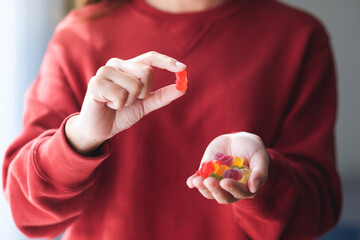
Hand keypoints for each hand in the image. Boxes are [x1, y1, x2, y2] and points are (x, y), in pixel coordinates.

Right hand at [65, 51, 186, 154]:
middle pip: (147, 72)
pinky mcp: (95, 83)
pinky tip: (107, 105)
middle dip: (144, 93)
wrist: (100, 129)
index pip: (151, 57)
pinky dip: (118, 105)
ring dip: (129, 102)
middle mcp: (116, 64)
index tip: (183, 68)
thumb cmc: (120, 114)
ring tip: (116, 104)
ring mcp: (104, 72)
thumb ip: (162, 96)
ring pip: (135, 85)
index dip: (167, 61)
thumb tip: (183, 87)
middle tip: (130, 101)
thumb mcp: (145, 105)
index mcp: (128, 66)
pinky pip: (120, 95)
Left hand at [187, 132, 268, 203]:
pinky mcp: (207, 174)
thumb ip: (260, 172)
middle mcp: (231, 188)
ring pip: (209, 192)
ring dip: (203, 188)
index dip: (232, 188)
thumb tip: (254, 188)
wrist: (238, 140)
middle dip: (215, 190)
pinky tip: (190, 181)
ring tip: (197, 180)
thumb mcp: (259, 156)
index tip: (225, 182)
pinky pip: (198, 181)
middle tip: (209, 181)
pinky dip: (193, 182)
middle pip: (223, 197)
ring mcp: (217, 182)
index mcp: (246, 187)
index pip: (240, 193)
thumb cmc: (252, 149)